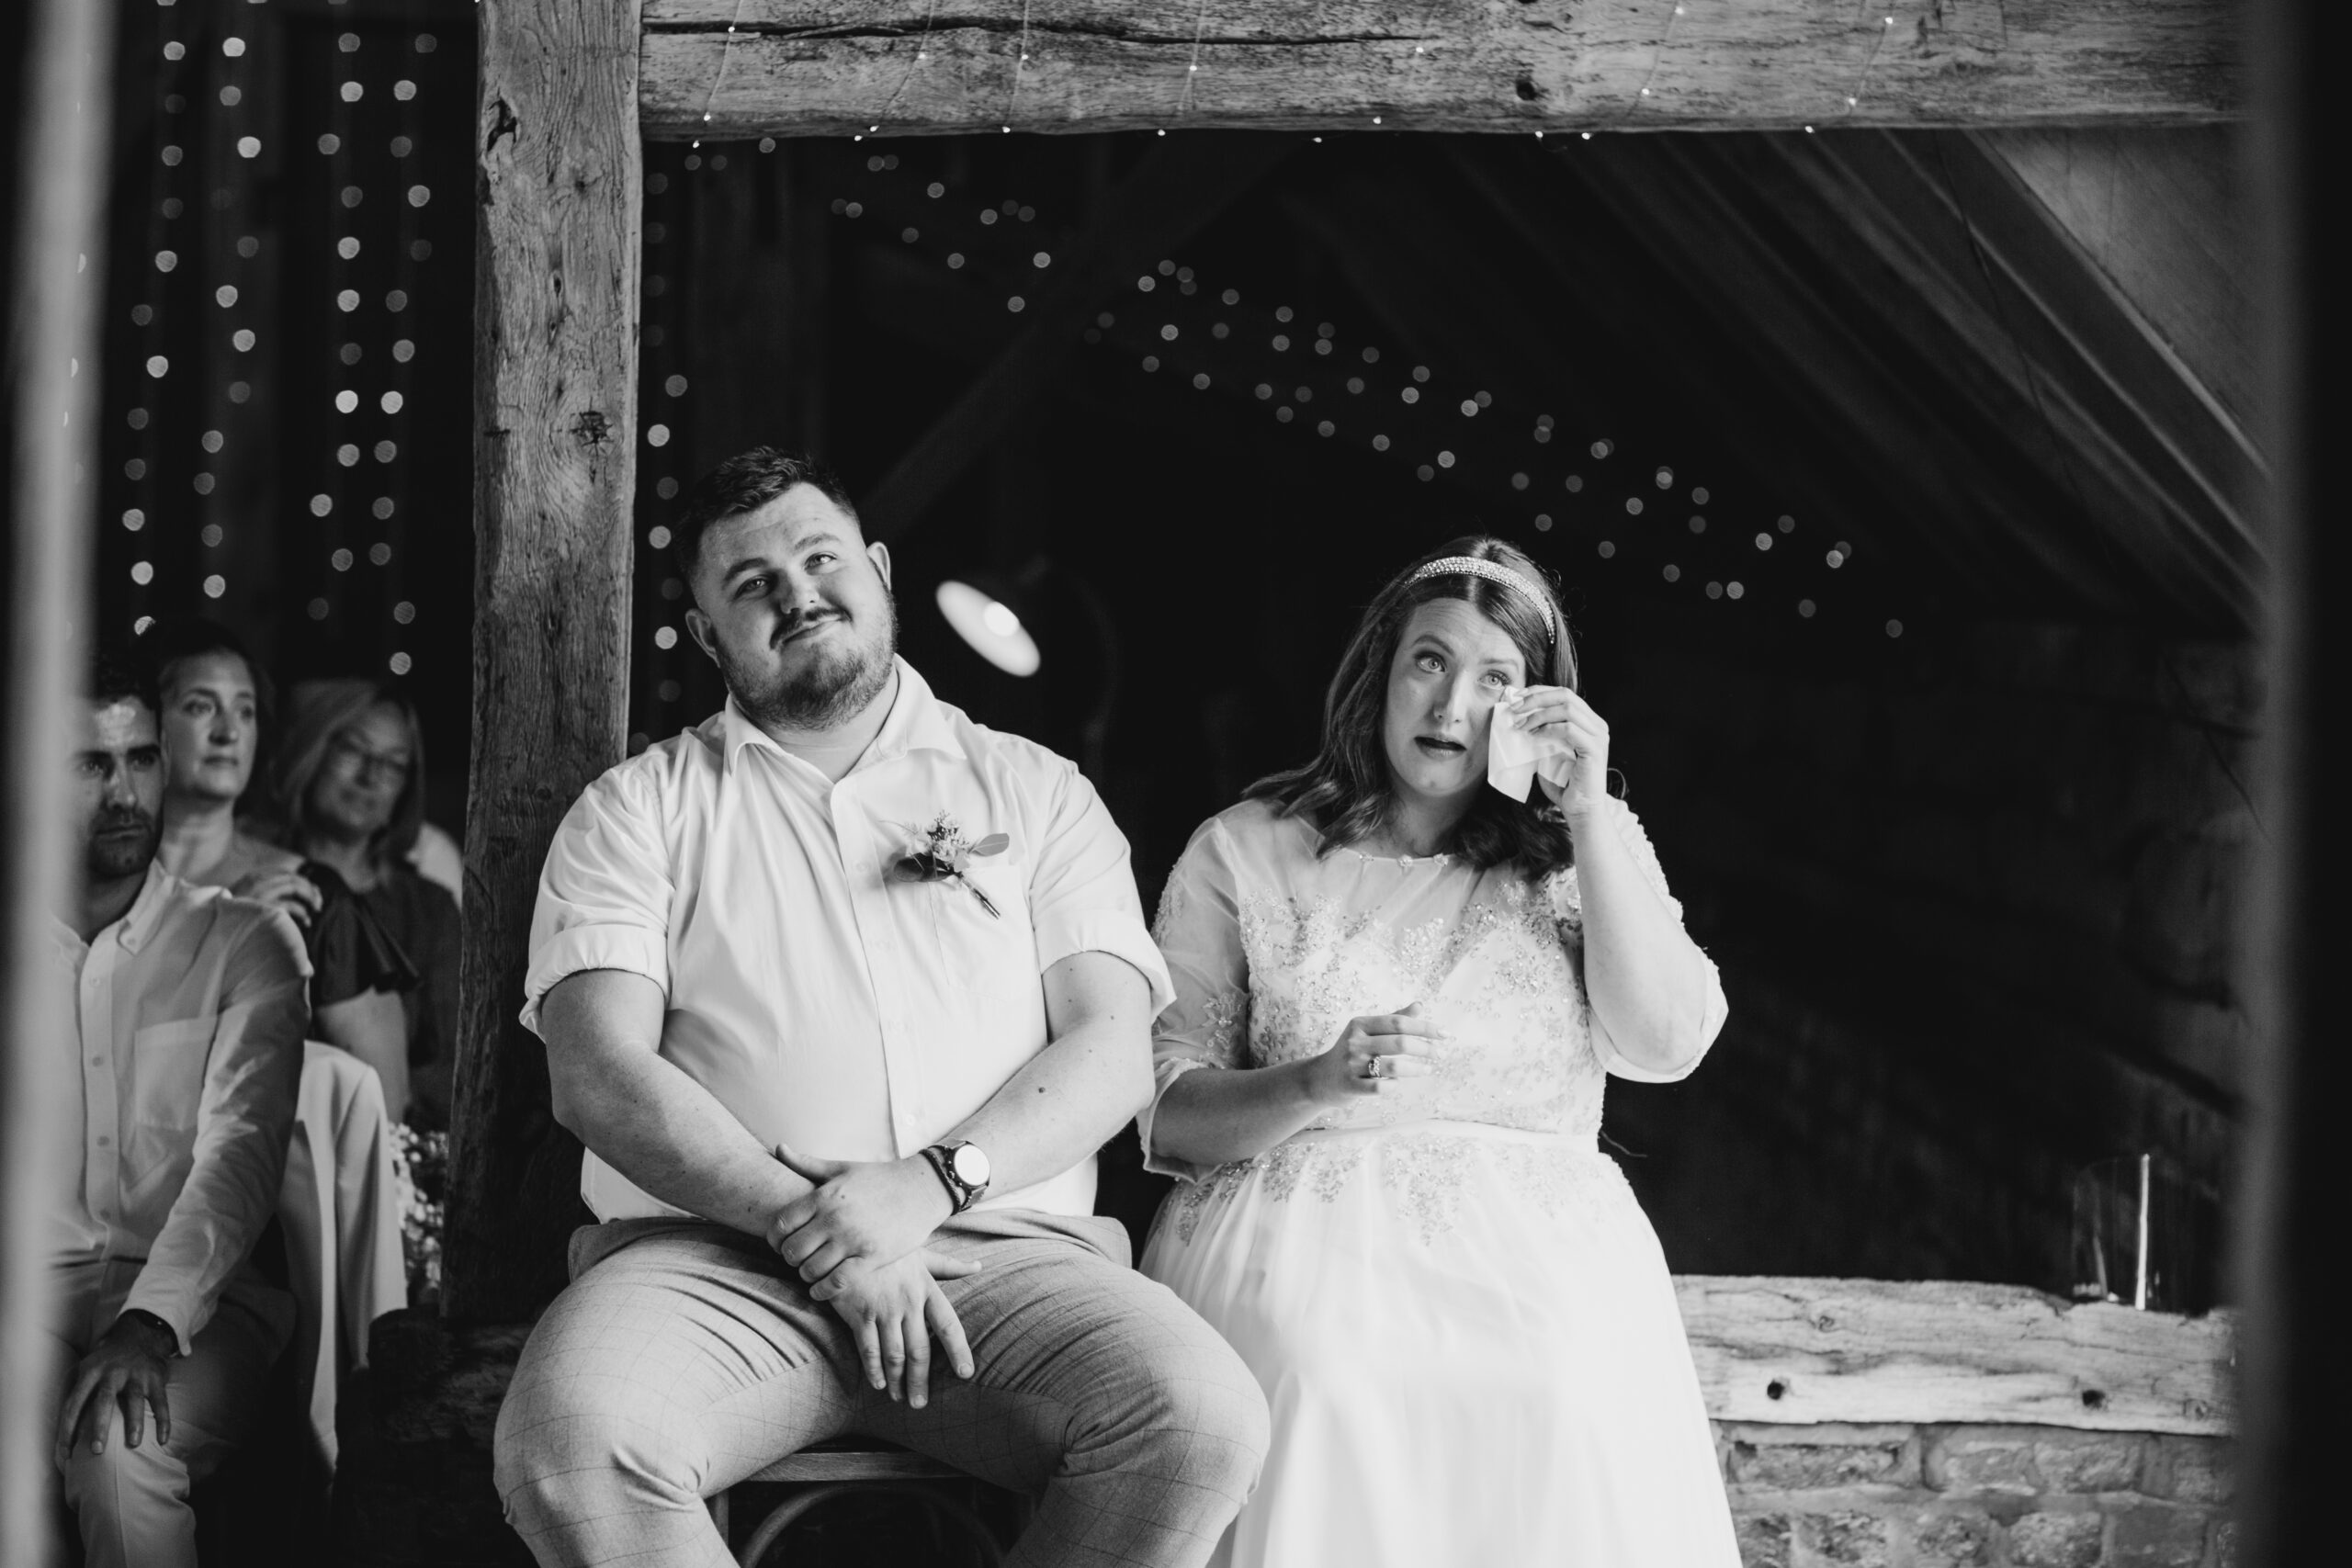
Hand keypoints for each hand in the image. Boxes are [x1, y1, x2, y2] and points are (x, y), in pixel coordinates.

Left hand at [54, 1314, 174, 1460]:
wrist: (141, 1334)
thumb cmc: (108, 1361)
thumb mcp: (88, 1367)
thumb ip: (77, 1392)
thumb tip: (63, 1429)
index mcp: (91, 1373)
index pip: (74, 1403)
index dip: (67, 1430)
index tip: (65, 1454)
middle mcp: (113, 1373)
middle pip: (104, 1401)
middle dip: (100, 1426)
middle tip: (97, 1450)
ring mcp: (136, 1374)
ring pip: (135, 1400)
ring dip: (134, 1423)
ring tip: (133, 1444)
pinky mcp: (156, 1378)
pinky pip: (161, 1401)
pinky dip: (163, 1421)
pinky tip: (163, 1439)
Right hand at [232, 868, 322, 927]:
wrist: (209, 930)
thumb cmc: (230, 919)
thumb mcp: (245, 901)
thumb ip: (265, 893)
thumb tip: (295, 893)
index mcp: (252, 877)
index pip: (284, 873)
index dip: (302, 881)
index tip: (312, 891)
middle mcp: (256, 881)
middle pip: (292, 878)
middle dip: (310, 889)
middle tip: (319, 903)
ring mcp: (258, 893)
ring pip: (294, 887)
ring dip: (310, 897)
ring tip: (316, 909)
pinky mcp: (262, 908)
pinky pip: (291, 906)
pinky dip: (303, 912)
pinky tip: (307, 921)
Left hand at [769, 1146, 954, 1285]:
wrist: (922, 1189)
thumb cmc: (879, 1178)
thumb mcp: (841, 1168)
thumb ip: (806, 1163)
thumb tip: (778, 1148)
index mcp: (824, 1196)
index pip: (781, 1225)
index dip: (775, 1239)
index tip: (781, 1243)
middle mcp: (835, 1218)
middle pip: (792, 1251)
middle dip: (790, 1258)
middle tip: (798, 1258)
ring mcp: (853, 1239)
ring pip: (810, 1269)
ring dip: (806, 1275)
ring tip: (811, 1271)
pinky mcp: (871, 1258)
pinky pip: (836, 1283)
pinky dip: (822, 1291)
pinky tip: (820, 1289)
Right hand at [818, 1250, 978, 1408]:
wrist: (849, 1237)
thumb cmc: (888, 1248)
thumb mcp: (921, 1253)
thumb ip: (949, 1266)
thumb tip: (978, 1266)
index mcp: (927, 1288)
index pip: (948, 1325)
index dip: (958, 1351)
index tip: (965, 1374)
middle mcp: (908, 1302)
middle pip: (920, 1350)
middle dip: (921, 1380)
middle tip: (921, 1403)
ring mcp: (883, 1308)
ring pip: (894, 1354)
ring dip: (898, 1380)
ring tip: (900, 1398)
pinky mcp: (859, 1313)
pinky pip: (869, 1348)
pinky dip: (873, 1369)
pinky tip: (878, 1384)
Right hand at [1306, 1003, 1446, 1104]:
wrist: (1320, 1079)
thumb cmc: (1351, 1052)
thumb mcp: (1367, 1031)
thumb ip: (1393, 1019)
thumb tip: (1420, 1006)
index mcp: (1360, 1024)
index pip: (1399, 1022)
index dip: (1425, 1027)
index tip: (1444, 1034)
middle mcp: (1355, 1041)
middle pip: (1399, 1042)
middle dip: (1425, 1048)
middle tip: (1439, 1054)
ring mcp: (1351, 1064)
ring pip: (1394, 1066)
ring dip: (1416, 1069)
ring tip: (1427, 1070)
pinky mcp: (1351, 1086)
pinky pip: (1381, 1087)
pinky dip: (1395, 1085)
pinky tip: (1399, 1083)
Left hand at [1509, 685, 1610, 817]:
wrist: (1581, 810)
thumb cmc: (1564, 784)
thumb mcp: (1550, 751)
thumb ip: (1542, 732)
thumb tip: (1518, 716)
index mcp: (1589, 722)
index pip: (1564, 694)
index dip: (1539, 691)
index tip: (1517, 697)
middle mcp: (1598, 725)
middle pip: (1566, 695)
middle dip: (1536, 698)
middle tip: (1514, 708)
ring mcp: (1599, 736)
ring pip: (1567, 709)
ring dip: (1539, 714)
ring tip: (1520, 725)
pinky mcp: (1594, 749)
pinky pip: (1569, 729)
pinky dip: (1548, 729)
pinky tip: (1533, 737)